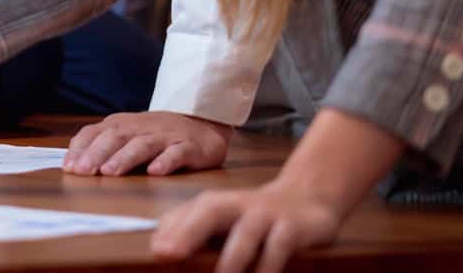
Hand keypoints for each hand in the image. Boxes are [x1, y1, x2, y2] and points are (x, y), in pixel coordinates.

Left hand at [66, 110, 232, 175]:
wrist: (200, 125)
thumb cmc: (155, 135)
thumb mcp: (126, 135)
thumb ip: (101, 146)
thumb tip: (72, 165)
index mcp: (120, 125)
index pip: (95, 133)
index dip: (81, 149)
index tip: (69, 167)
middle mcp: (140, 128)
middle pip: (115, 138)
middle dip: (97, 154)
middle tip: (84, 172)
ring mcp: (165, 136)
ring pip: (142, 145)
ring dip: (125, 158)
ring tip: (110, 172)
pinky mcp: (188, 147)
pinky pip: (176, 153)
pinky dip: (165, 161)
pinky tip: (155, 171)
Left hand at [152, 181, 346, 272]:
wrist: (306, 197)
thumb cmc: (252, 215)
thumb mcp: (222, 217)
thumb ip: (191, 227)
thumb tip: (158, 247)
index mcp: (213, 204)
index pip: (185, 215)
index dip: (169, 233)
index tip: (156, 253)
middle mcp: (236, 205)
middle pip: (209, 213)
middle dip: (188, 233)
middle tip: (169, 254)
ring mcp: (265, 215)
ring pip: (244, 235)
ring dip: (230, 260)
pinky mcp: (291, 227)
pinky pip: (278, 248)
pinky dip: (268, 266)